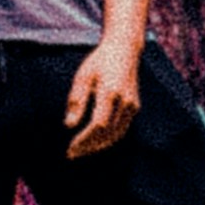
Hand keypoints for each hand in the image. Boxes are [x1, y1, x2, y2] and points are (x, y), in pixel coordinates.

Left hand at [65, 36, 141, 160]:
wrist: (124, 50)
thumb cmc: (99, 62)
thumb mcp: (83, 76)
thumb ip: (77, 100)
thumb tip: (69, 125)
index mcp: (110, 92)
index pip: (98, 125)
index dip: (84, 139)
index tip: (70, 147)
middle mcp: (124, 101)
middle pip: (107, 134)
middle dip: (89, 147)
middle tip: (72, 154)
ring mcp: (132, 105)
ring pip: (116, 135)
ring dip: (98, 146)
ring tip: (81, 151)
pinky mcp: (134, 107)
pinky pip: (122, 130)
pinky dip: (108, 139)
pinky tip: (94, 142)